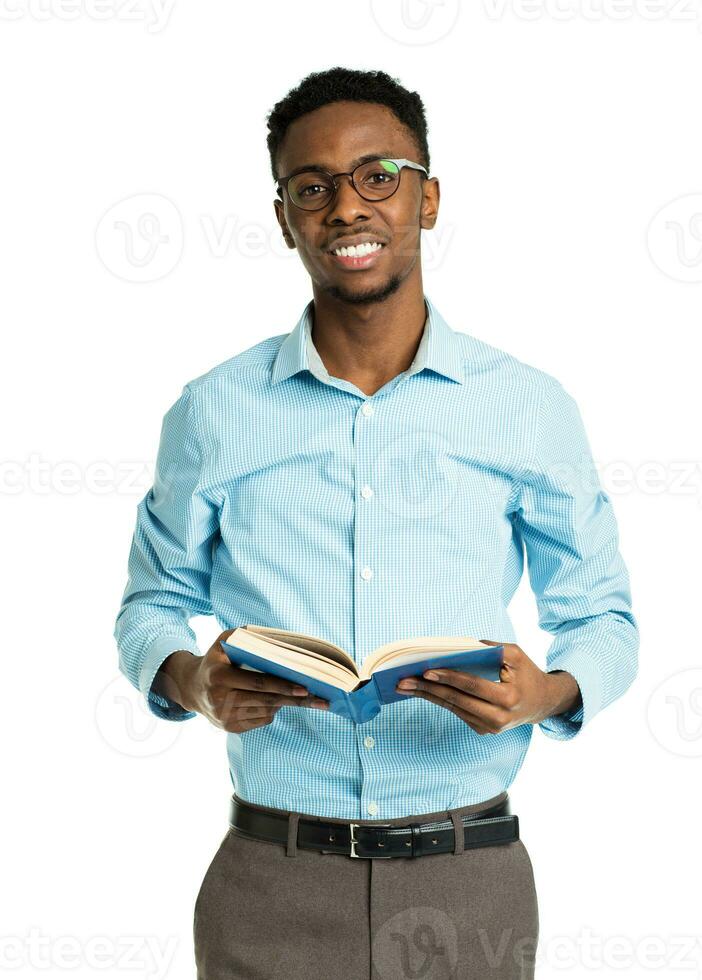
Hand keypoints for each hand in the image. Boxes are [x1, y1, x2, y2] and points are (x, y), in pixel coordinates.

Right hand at [156, 630, 329, 731]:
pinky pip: (261, 720)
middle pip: (265, 701)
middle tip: (320, 700)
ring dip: (284, 703)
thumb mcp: (224, 642)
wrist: (192, 687)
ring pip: (265, 712)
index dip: (282, 686)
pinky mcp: (230, 728)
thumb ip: (246, 637)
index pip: (257, 683)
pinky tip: (274, 701)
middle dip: (295, 700)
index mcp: (218, 676)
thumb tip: (278, 640)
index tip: (305, 688)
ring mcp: (224, 717)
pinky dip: (271, 710)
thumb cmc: (216, 659)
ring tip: (299, 695)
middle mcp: (219, 699)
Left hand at [394, 640, 581, 734]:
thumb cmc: (527, 673)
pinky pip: (458, 712)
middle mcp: (498, 718)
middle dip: (428, 690)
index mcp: (507, 698)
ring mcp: (489, 728)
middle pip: (456, 701)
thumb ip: (489, 648)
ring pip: (453, 708)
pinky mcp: (483, 730)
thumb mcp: (514, 655)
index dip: (449, 678)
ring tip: (405, 685)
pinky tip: (422, 691)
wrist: (542, 702)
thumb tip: (458, 647)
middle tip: (403, 681)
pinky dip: (439, 700)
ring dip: (427, 696)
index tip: (426, 671)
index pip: (472, 686)